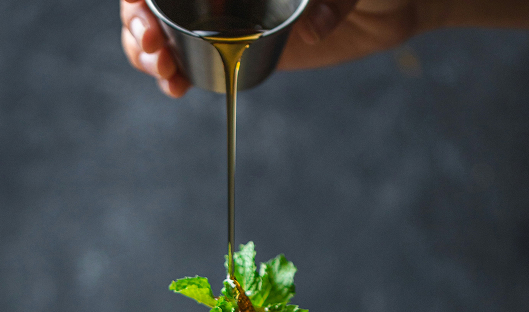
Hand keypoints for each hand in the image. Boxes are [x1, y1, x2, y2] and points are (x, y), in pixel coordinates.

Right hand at [119, 0, 440, 96]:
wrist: (388, 4)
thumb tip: (312, 29)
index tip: (150, 10)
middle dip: (140, 20)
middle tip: (154, 47)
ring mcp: (222, 10)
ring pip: (161, 24)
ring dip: (146, 49)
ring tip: (163, 72)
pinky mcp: (231, 44)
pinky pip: (187, 56)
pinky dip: (171, 72)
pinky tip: (174, 86)